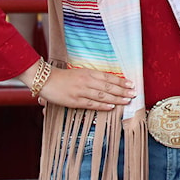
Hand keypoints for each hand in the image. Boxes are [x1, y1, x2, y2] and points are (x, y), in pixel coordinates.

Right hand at [21, 64, 135, 110]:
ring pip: (102, 95)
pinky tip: (111, 106)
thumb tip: (108, 82)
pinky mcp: (75, 101)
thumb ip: (93, 77)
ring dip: (116, 98)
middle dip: (123, 90)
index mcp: (88, 73)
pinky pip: (91, 103)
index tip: (131, 84)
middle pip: (108, 86)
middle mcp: (87, 81)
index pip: (109, 77)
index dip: (121, 81)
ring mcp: (81, 91)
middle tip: (134, 93)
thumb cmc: (64, 77)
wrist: (45, 80)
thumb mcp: (80, 73)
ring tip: (127, 100)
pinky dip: (103, 105)